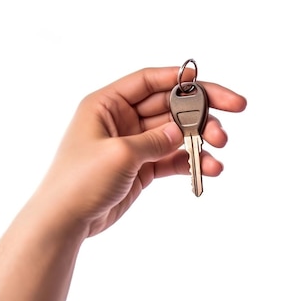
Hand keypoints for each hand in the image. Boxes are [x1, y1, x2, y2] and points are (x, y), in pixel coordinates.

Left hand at [30, 66, 246, 238]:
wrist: (65, 222)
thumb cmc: (79, 181)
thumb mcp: (120, 154)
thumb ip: (155, 139)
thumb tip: (181, 130)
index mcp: (107, 104)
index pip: (149, 81)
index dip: (180, 78)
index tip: (208, 81)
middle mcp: (121, 119)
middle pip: (169, 105)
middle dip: (201, 109)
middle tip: (234, 110)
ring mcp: (134, 144)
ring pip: (175, 132)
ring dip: (200, 137)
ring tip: (221, 147)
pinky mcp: (142, 167)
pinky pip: (172, 158)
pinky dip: (191, 161)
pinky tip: (211, 168)